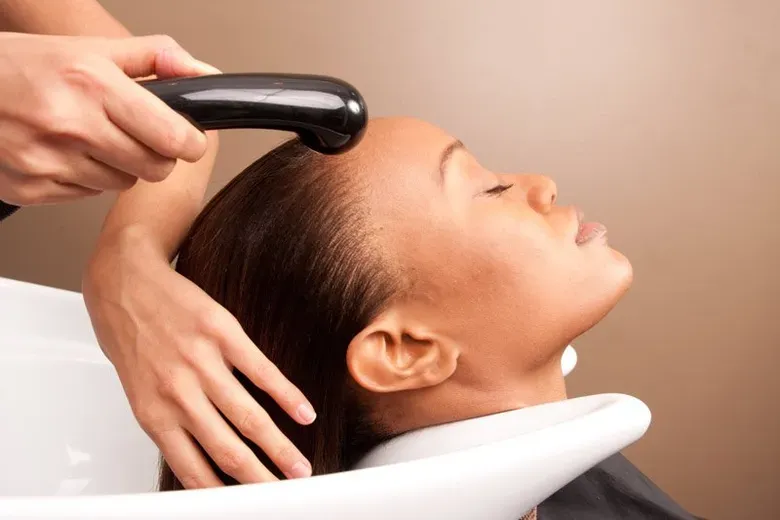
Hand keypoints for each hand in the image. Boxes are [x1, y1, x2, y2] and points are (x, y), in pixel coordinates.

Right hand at [0, 32, 218, 205]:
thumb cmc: (21, 66)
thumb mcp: (88, 48)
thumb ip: (152, 57)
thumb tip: (198, 71)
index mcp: (93, 85)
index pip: (173, 137)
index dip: (189, 142)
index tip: (188, 138)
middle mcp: (71, 125)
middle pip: (156, 168)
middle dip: (156, 154)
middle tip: (136, 135)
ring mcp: (48, 161)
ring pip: (123, 183)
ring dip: (118, 165)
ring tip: (89, 137)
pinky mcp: (31, 188)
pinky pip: (86, 194)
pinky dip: (84, 178)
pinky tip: (63, 152)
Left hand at [82, 228, 315, 487]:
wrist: (123, 282)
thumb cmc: (129, 337)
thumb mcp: (138, 390)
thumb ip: (170, 423)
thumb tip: (202, 461)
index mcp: (153, 415)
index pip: (193, 470)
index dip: (225, 494)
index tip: (249, 504)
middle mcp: (178, 394)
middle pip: (228, 450)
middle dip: (261, 479)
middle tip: (286, 493)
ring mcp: (201, 363)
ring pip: (249, 417)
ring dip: (280, 448)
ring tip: (300, 467)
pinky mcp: (222, 334)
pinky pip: (261, 371)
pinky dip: (287, 396)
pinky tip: (305, 413)